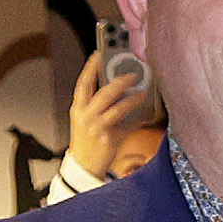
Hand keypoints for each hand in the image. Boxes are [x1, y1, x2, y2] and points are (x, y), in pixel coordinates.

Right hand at [65, 50, 152, 176]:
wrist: (84, 166)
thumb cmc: (87, 142)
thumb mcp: (86, 120)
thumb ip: (98, 106)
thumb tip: (118, 91)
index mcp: (78, 108)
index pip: (82, 83)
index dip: (90, 67)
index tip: (98, 55)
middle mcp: (85, 115)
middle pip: (102, 92)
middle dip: (118, 81)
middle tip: (132, 74)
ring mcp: (96, 127)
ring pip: (116, 107)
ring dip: (132, 98)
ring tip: (142, 92)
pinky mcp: (108, 138)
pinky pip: (125, 124)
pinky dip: (136, 117)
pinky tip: (144, 112)